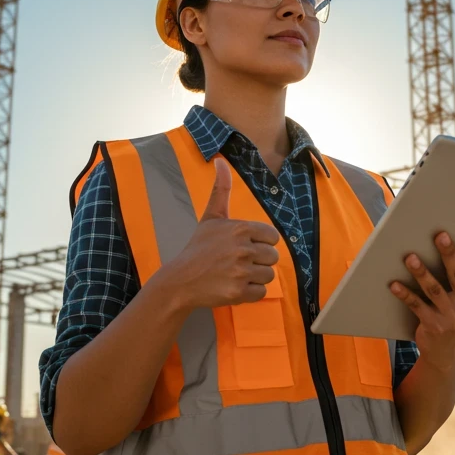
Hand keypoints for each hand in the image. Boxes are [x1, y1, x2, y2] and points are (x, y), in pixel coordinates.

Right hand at [157, 158, 280, 309]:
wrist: (181, 279)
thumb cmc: (199, 247)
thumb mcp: (211, 216)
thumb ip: (221, 189)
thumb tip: (220, 160)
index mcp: (240, 228)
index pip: (272, 237)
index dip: (261, 243)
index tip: (246, 246)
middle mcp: (243, 249)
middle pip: (273, 257)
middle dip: (259, 261)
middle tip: (239, 262)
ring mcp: (241, 272)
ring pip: (269, 276)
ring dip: (256, 277)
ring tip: (236, 274)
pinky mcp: (238, 292)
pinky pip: (261, 293)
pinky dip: (250, 293)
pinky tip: (234, 286)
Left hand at [389, 221, 454, 371]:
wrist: (446, 352)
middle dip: (449, 254)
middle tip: (440, 235)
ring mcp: (452, 317)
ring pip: (435, 290)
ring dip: (422, 272)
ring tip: (410, 257)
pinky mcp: (433, 326)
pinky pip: (417, 306)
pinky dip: (405, 294)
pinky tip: (394, 284)